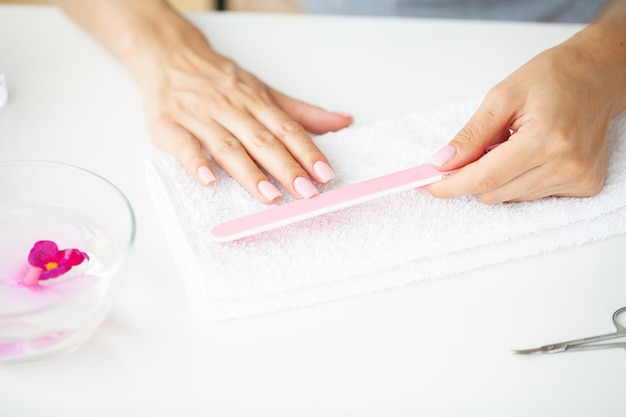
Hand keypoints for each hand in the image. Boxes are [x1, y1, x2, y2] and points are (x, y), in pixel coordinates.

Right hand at [130, 12, 351, 203]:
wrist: (168, 54)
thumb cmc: (219, 80)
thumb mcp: (262, 90)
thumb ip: (300, 111)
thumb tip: (343, 121)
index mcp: (255, 101)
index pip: (287, 129)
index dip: (308, 152)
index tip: (324, 174)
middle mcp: (231, 109)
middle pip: (262, 141)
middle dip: (286, 168)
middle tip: (305, 193)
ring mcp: (199, 117)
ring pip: (228, 147)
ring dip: (249, 173)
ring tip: (270, 196)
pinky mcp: (170, 126)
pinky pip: (184, 145)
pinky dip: (195, 162)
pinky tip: (208, 180)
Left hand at [427, 17, 625, 202]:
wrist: (598, 76)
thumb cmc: (553, 78)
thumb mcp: (502, 96)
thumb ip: (470, 135)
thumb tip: (442, 163)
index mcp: (545, 138)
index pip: (485, 178)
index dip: (451, 185)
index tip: (428, 185)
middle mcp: (566, 164)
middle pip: (494, 193)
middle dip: (475, 176)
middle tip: (481, 147)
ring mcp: (578, 178)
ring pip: (511, 198)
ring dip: (500, 177)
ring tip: (515, 144)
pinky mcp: (585, 186)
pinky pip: (533, 197)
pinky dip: (521, 180)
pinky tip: (533, 155)